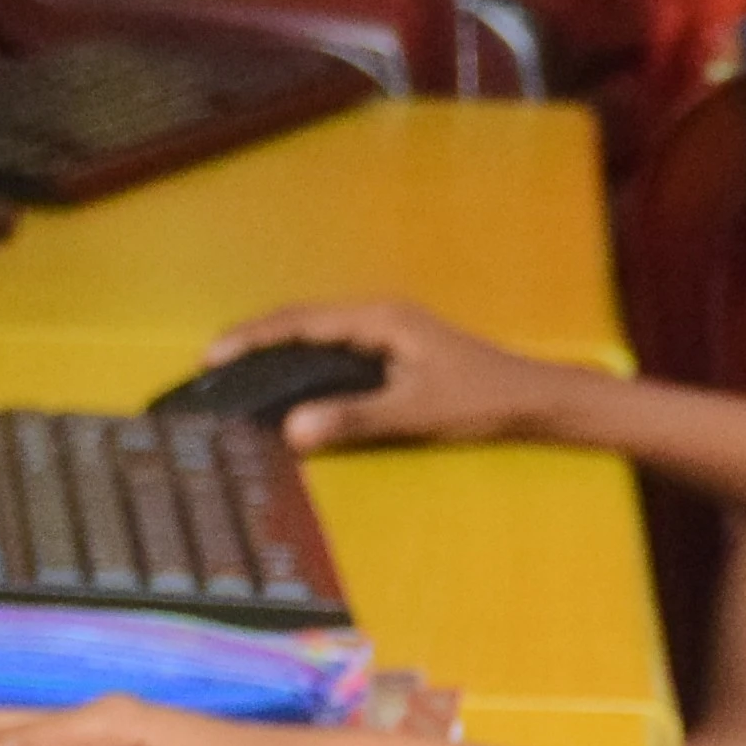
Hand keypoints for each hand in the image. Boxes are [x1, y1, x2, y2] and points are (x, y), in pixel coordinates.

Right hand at [187, 297, 601, 450]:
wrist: (534, 400)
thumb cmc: (481, 401)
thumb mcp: (414, 413)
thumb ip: (353, 419)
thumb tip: (291, 430)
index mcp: (380, 319)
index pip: (301, 322)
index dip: (253, 338)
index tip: (212, 355)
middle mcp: (380, 316)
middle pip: (303, 321)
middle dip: (256, 341)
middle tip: (211, 366)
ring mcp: (389, 332)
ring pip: (319, 335)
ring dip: (279, 351)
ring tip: (237, 374)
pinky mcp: (396, 351)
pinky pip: (337, 351)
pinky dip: (305, 364)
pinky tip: (291, 386)